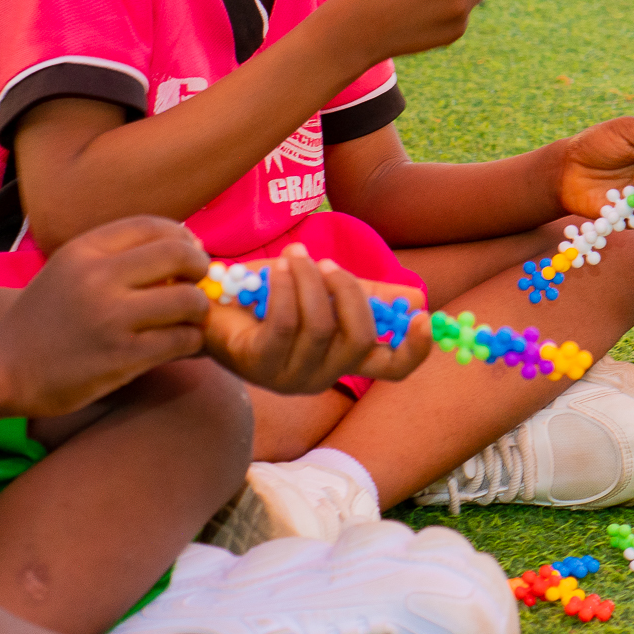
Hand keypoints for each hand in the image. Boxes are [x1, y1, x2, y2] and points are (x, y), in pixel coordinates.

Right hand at [0, 216, 209, 421]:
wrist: (3, 366)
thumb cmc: (44, 318)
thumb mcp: (69, 269)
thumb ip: (115, 255)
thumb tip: (182, 245)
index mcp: (84, 250)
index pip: (153, 225)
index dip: (183, 236)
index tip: (190, 252)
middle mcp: (97, 277)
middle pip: (179, 254)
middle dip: (200, 268)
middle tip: (198, 284)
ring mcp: (111, 318)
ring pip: (189, 300)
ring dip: (199, 310)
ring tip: (189, 319)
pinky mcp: (122, 356)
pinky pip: (182, 340)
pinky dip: (191, 341)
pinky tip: (180, 344)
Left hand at [200, 246, 431, 394]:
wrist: (211, 302)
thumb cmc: (271, 296)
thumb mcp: (324, 290)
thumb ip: (364, 293)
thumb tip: (413, 296)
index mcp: (343, 360)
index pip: (392, 369)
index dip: (414, 349)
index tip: (421, 316)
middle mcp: (321, 376)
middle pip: (359, 341)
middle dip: (347, 293)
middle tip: (327, 263)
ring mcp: (289, 377)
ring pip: (320, 328)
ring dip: (310, 282)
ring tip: (295, 256)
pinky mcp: (258, 365)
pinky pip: (285, 325)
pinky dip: (286, 291)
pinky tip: (277, 271)